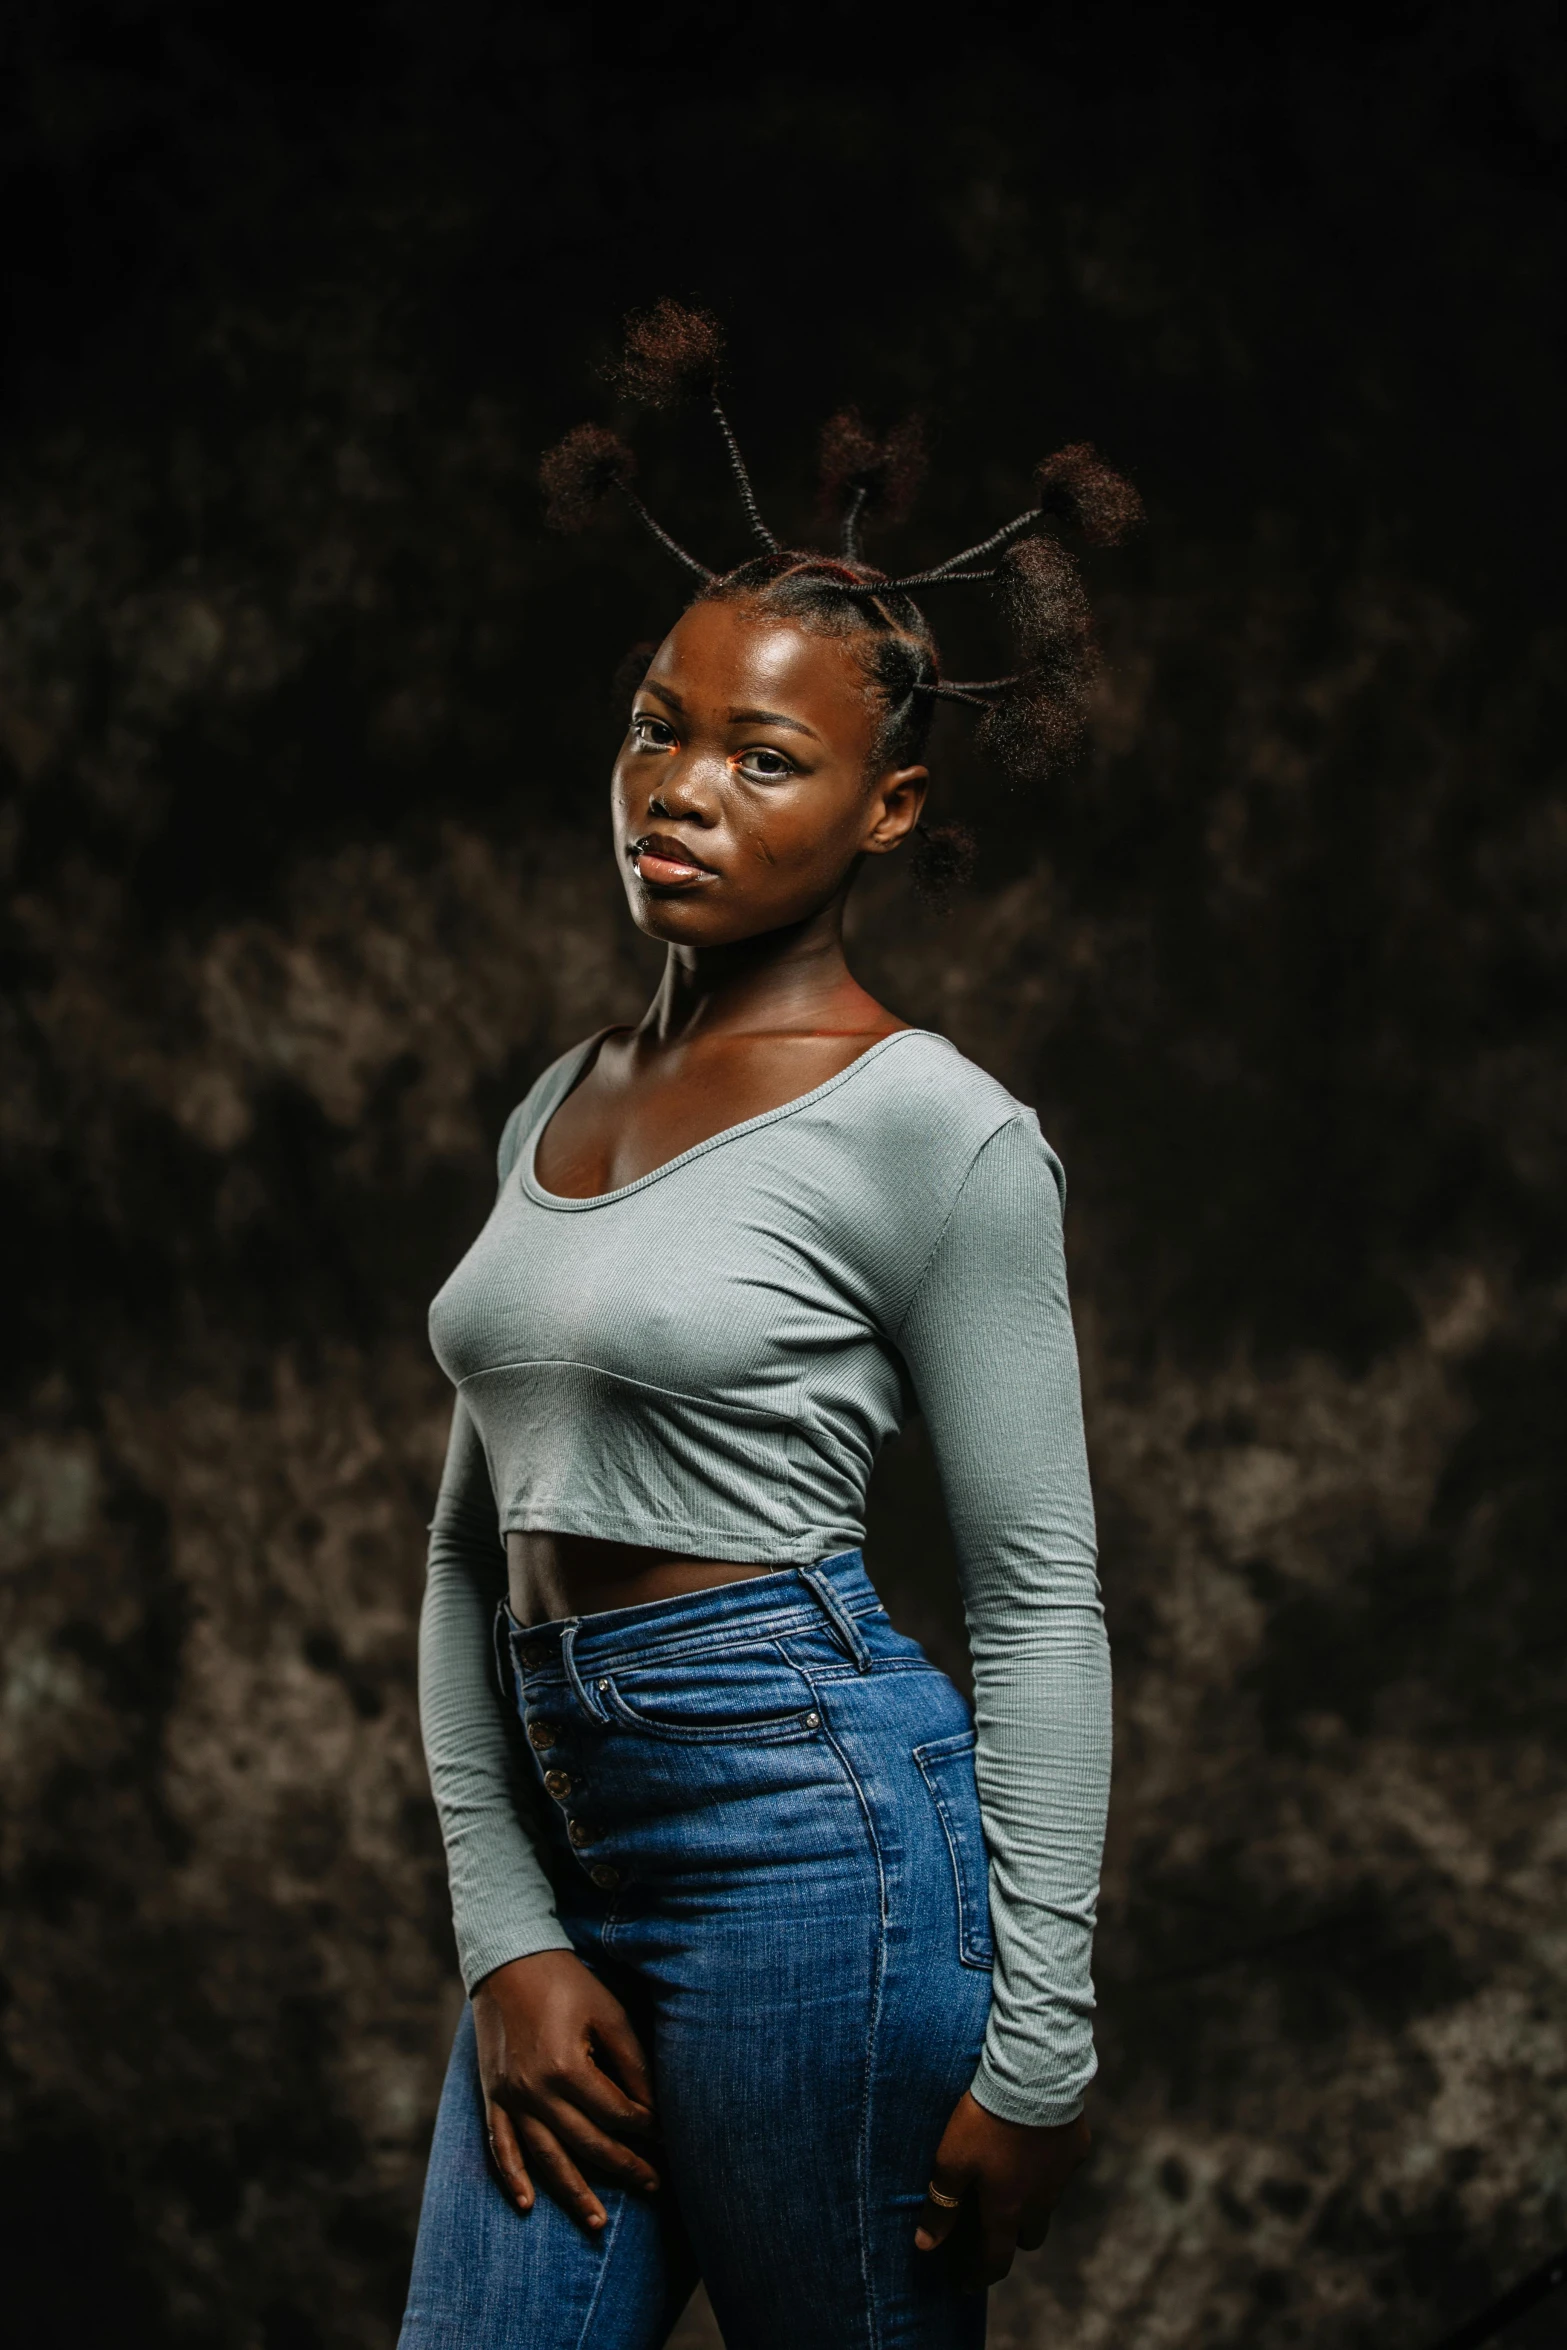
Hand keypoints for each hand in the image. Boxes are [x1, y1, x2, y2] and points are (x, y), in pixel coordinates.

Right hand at [472, 1949, 658, 2232]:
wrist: (508, 1959)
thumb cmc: (566, 1982)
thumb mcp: (608, 2013)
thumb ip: (632, 2062)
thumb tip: (653, 2108)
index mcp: (567, 2068)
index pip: (616, 2114)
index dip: (647, 2128)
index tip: (669, 2140)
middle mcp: (535, 2091)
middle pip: (586, 2144)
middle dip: (624, 2167)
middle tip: (655, 2186)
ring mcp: (509, 2097)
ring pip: (545, 2158)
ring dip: (573, 2192)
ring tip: (599, 2223)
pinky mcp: (492, 2095)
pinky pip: (500, 2146)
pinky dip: (512, 2177)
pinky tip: (527, 2205)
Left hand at [915, 2090, 1089, 2289]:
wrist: (1034, 2076)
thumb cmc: (985, 2120)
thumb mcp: (952, 2160)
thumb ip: (941, 2204)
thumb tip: (925, 2244)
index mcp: (1008, 2209)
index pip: (996, 2259)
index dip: (979, 2276)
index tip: (966, 2283)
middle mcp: (1040, 2201)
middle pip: (1028, 2237)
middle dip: (1010, 2238)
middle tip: (991, 2223)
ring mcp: (1062, 2175)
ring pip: (1047, 2202)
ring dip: (1031, 2200)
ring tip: (1010, 2178)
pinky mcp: (1077, 2148)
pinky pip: (1061, 2167)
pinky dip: (1047, 2165)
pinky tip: (1033, 2145)